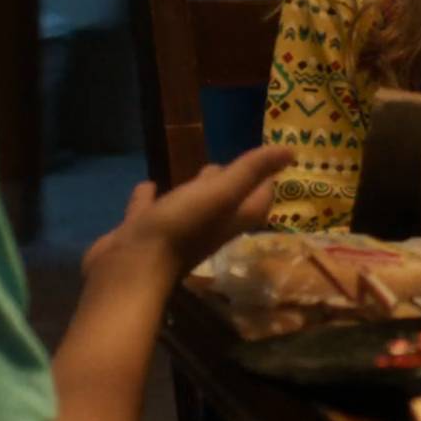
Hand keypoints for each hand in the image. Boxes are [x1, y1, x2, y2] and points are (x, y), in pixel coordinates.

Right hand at [83, 145, 291, 279]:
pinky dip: (149, 198)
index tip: (269, 163)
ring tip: (198, 171)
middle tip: (234, 164)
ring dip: (195, 191)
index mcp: (228, 220)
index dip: (265, 183)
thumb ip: (250, 171)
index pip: (256, 202)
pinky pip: (149, 211)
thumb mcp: (220, 194)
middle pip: (226, 205)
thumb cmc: (180, 228)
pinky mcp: (141, 232)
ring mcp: (172, 232)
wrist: (130, 269)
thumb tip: (290, 151)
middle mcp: (205, 228)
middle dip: (233, 185)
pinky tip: (147, 186)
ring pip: (189, 208)